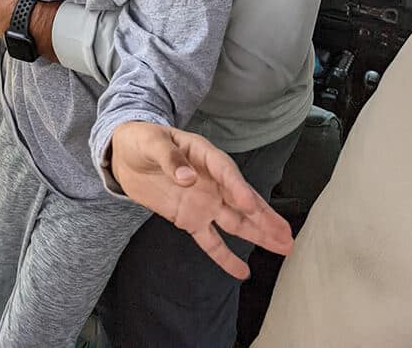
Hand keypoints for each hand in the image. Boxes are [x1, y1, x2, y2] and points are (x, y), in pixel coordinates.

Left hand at [110, 122, 292, 278]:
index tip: (249, 204)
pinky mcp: (190, 219)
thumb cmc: (141, 140)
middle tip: (286, 233)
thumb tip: (186, 177)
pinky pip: (210, 241)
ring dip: (258, 234)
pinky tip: (242, 272)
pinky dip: (225, 256)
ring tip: (284, 247)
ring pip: (235, 221)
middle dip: (263, 217)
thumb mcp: (151, 142)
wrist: (125, 155)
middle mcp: (209, 180)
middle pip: (240, 200)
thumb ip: (169, 158)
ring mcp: (202, 201)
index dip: (238, 187)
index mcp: (203, 154)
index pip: (225, 171)